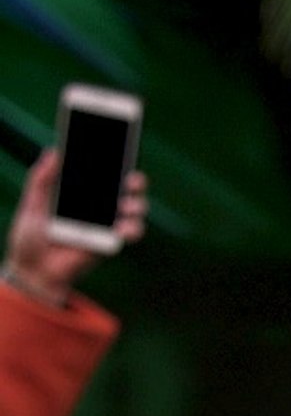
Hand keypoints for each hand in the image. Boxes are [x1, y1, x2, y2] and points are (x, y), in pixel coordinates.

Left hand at [5, 149, 147, 305]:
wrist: (32, 270)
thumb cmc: (29, 237)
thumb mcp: (31, 203)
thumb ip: (41, 178)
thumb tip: (53, 151)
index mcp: (81, 192)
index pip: (102, 172)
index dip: (113, 158)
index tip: (119, 145)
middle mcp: (99, 206)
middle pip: (126, 187)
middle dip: (135, 179)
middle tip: (130, 178)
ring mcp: (107, 223)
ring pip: (135, 208)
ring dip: (136, 204)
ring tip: (125, 206)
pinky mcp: (111, 242)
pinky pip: (131, 232)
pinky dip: (132, 228)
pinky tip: (122, 228)